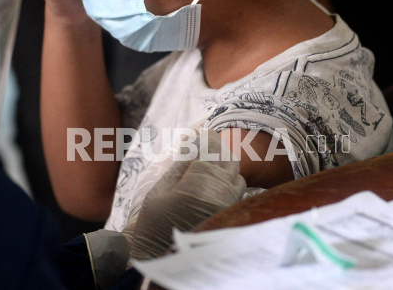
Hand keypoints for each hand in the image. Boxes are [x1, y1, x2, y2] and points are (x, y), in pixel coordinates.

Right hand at [122, 130, 245, 259]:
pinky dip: (228, 179)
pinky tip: (214, 181)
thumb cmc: (154, 227)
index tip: (201, 131)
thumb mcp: (159, 192)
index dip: (207, 137)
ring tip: (207, 163)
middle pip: (228, 159)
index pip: (211, 150)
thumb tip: (190, 143)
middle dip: (217, 148)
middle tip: (204, 144)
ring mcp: (230, 206)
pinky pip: (237, 189)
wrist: (163, 261)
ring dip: (224, 164)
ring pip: (235, 174)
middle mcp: (221, 194)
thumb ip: (179, 166)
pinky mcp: (233, 217)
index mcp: (199, 185)